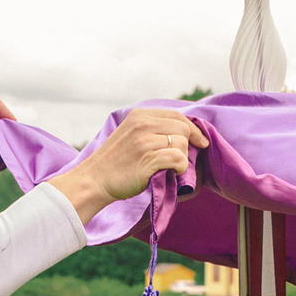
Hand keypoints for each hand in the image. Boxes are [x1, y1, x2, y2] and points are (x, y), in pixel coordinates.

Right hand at [47, 109, 208, 223]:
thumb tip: (186, 132)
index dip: (193, 129)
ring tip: (171, 168)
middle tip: (181, 159)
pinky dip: (180, 167)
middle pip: (183, 128)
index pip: (177, 115)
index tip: (201, 142)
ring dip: (183, 159)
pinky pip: (178, 158)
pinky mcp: (147, 159)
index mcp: (140, 115)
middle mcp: (142, 124)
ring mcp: (144, 141)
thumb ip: (152, 128)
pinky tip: (173, 173)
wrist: (94, 180)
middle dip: (188, 145)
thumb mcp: (131, 134)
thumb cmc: (115, 162)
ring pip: (182, 143)